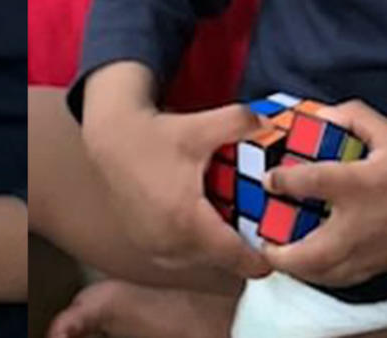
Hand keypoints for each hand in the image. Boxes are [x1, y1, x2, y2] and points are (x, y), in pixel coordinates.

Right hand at [82, 62, 270, 278]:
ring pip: (202, 261)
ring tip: (224, 216)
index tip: (274, 239)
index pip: (241, 260)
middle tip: (252, 219)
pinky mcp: (144, 246)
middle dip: (241, 246)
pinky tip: (196, 216)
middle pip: (224, 263)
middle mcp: (170, 244)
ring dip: (216, 246)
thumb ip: (239, 123)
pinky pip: (181, 256)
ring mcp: (154, 248)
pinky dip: (193, 244)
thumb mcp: (199, 127)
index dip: (264, 255)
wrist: (111, 138)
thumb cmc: (155, 134)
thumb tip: (271, 125)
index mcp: (189, 221)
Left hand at [261, 100, 386, 286]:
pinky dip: (315, 275)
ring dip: (293, 266)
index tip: (268, 178)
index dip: (283, 181)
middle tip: (259, 235)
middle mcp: (364, 223)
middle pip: (313, 252)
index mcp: (364, 183)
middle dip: (279, 251)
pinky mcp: (380, 266)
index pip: (314, 183)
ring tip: (274, 250)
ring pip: (323, 274)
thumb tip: (315, 115)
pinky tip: (303, 261)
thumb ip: (348, 115)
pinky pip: (339, 281)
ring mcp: (372, 251)